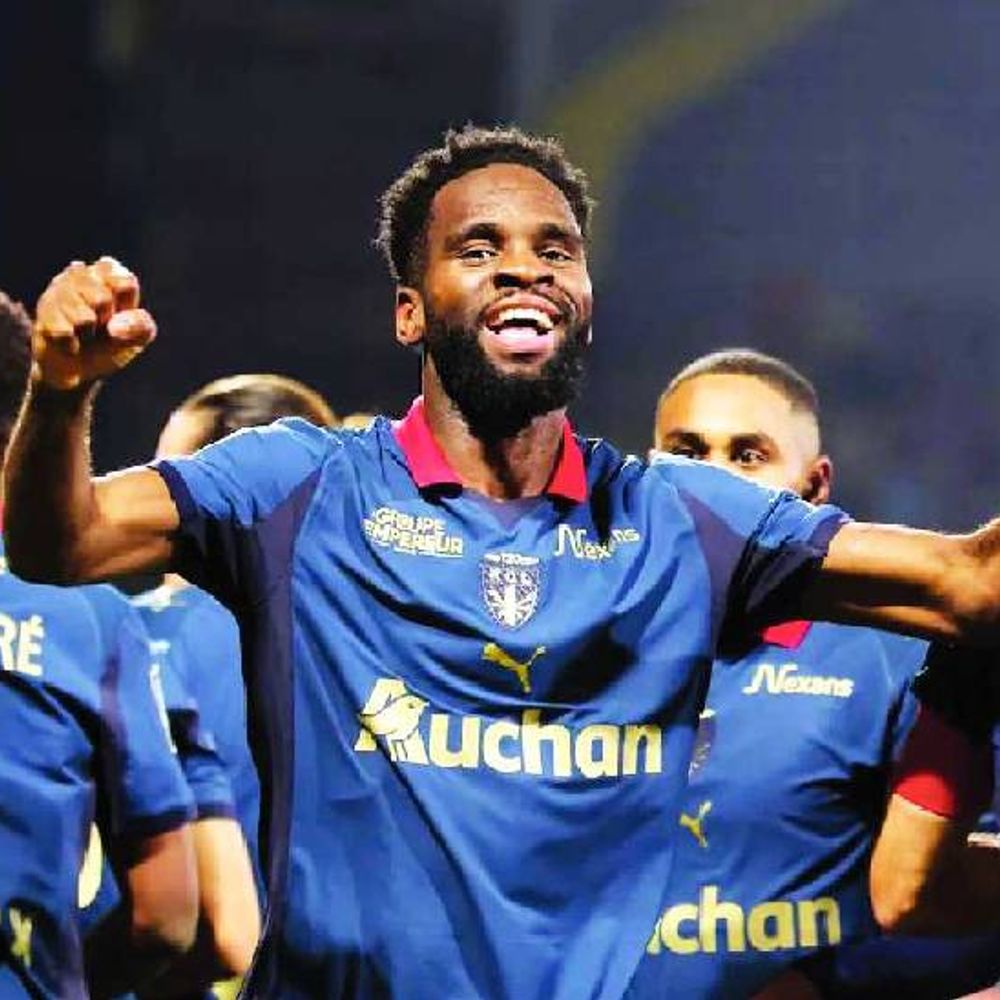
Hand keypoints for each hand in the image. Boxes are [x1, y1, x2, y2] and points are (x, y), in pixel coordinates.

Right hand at [33, 256, 155, 389]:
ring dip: (87, 334)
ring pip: (82, 318)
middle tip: (100, 325)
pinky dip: (72, 344)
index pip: (124, 281)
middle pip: (102, 299)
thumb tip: (114, 327)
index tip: (120, 313)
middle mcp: (82, 274)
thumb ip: (140, 327)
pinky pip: (64, 332)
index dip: (124, 306)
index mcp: (111, 274)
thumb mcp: (136, 338)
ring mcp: (59, 288)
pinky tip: (70, 342)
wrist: (77, 368)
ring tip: (84, 332)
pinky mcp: (44, 307)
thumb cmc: (110, 344)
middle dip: (105, 322)